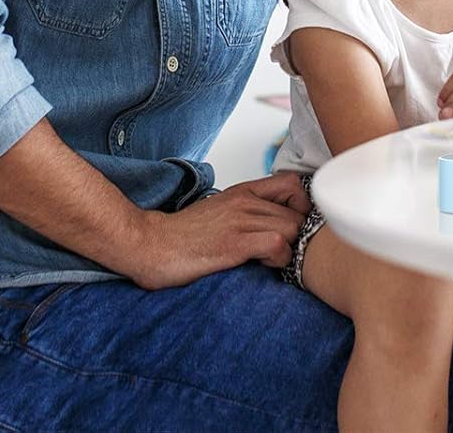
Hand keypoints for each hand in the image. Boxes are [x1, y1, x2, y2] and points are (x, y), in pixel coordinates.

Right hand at [129, 177, 307, 290]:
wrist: (150, 245)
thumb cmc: (183, 236)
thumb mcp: (219, 213)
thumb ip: (246, 214)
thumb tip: (274, 228)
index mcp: (242, 192)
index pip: (293, 185)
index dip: (302, 208)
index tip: (294, 229)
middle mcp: (244, 201)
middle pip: (299, 212)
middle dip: (300, 236)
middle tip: (283, 253)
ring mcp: (239, 220)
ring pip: (293, 228)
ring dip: (291, 250)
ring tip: (271, 262)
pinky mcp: (233, 243)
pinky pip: (277, 244)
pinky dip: (279, 260)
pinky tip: (263, 267)